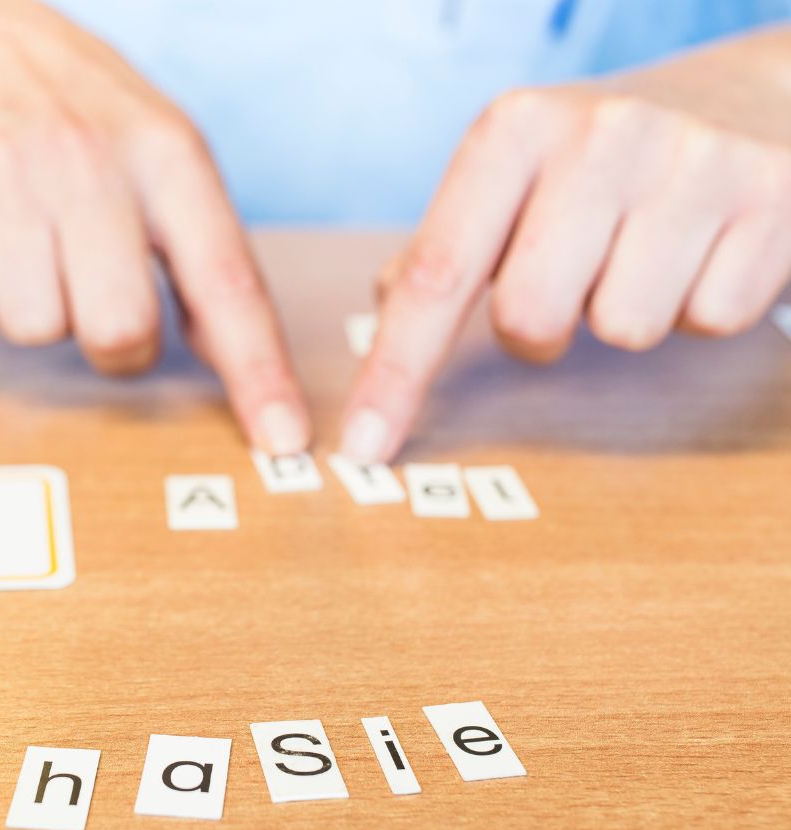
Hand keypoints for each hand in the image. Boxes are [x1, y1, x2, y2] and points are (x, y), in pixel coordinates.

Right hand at [0, 0, 308, 452]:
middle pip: (118, 328)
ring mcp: (1, 170)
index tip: (282, 437)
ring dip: (34, 309)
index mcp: (166, 155)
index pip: (225, 280)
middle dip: (111, 341)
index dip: (256, 369)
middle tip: (93, 293)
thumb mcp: (164, 158)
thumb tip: (245, 368)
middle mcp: (86, 157)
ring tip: (28, 247)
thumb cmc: (82, 120)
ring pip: (33, 327)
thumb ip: (206, 254)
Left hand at [341, 29, 790, 461]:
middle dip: (541, 331)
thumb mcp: (518, 173)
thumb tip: (388, 305)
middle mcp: (599, 134)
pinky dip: (701, 305)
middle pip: (530, 318)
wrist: (754, 96)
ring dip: (628, 314)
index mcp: (515, 130)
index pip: (437, 275)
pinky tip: (706, 250)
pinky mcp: (772, 198)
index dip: (396, 373)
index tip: (364, 447)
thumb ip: (450, 244)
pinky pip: (710, 320)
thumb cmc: (608, 158)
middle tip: (572, 281)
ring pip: (624, 330)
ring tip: (648, 251)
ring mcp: (692, 162)